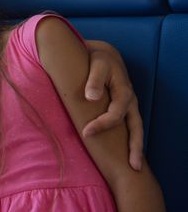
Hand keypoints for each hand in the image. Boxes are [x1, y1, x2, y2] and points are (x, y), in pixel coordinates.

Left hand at [82, 40, 143, 170]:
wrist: (103, 55)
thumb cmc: (98, 59)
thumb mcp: (97, 64)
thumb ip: (94, 80)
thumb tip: (92, 97)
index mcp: (124, 92)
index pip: (115, 114)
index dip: (101, 125)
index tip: (86, 133)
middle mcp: (130, 102)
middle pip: (136, 127)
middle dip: (134, 147)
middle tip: (132, 167)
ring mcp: (129, 106)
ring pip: (136, 129)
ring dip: (135, 147)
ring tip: (134, 166)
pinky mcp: (123, 108)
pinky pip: (129, 126)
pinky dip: (129, 140)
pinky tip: (124, 152)